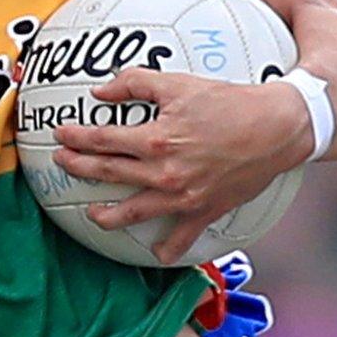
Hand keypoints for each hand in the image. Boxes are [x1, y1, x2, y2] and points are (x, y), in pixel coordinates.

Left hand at [53, 69, 312, 264]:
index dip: (77, 138)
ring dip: (109, 216)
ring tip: (93, 215)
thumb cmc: (229, 101)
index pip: (103, 140)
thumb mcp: (179, 83)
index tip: (61, 135)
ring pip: (136, 212)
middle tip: (62, 164)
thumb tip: (101, 90)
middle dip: (80, 169)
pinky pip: (182, 236)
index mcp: (156, 140)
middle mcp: (165, 173)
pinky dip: (168, 247)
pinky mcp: (205, 210)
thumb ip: (136, 83)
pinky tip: (155, 253)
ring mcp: (184, 197)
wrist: (276, 128)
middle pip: (110, 174)